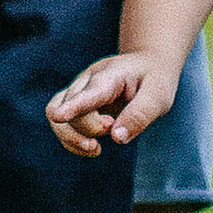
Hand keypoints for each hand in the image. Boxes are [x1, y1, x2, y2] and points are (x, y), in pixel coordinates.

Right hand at [46, 50, 179, 156]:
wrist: (146, 64)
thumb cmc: (153, 80)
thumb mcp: (158, 96)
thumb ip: (139, 116)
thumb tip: (116, 138)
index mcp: (111, 74)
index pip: (90, 92)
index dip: (74, 105)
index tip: (60, 117)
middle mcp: (88, 79)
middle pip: (71, 106)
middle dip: (88, 129)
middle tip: (112, 131)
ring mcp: (78, 89)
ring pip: (55, 113)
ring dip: (72, 138)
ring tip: (97, 148)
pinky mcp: (74, 101)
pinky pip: (59, 123)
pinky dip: (71, 141)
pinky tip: (92, 146)